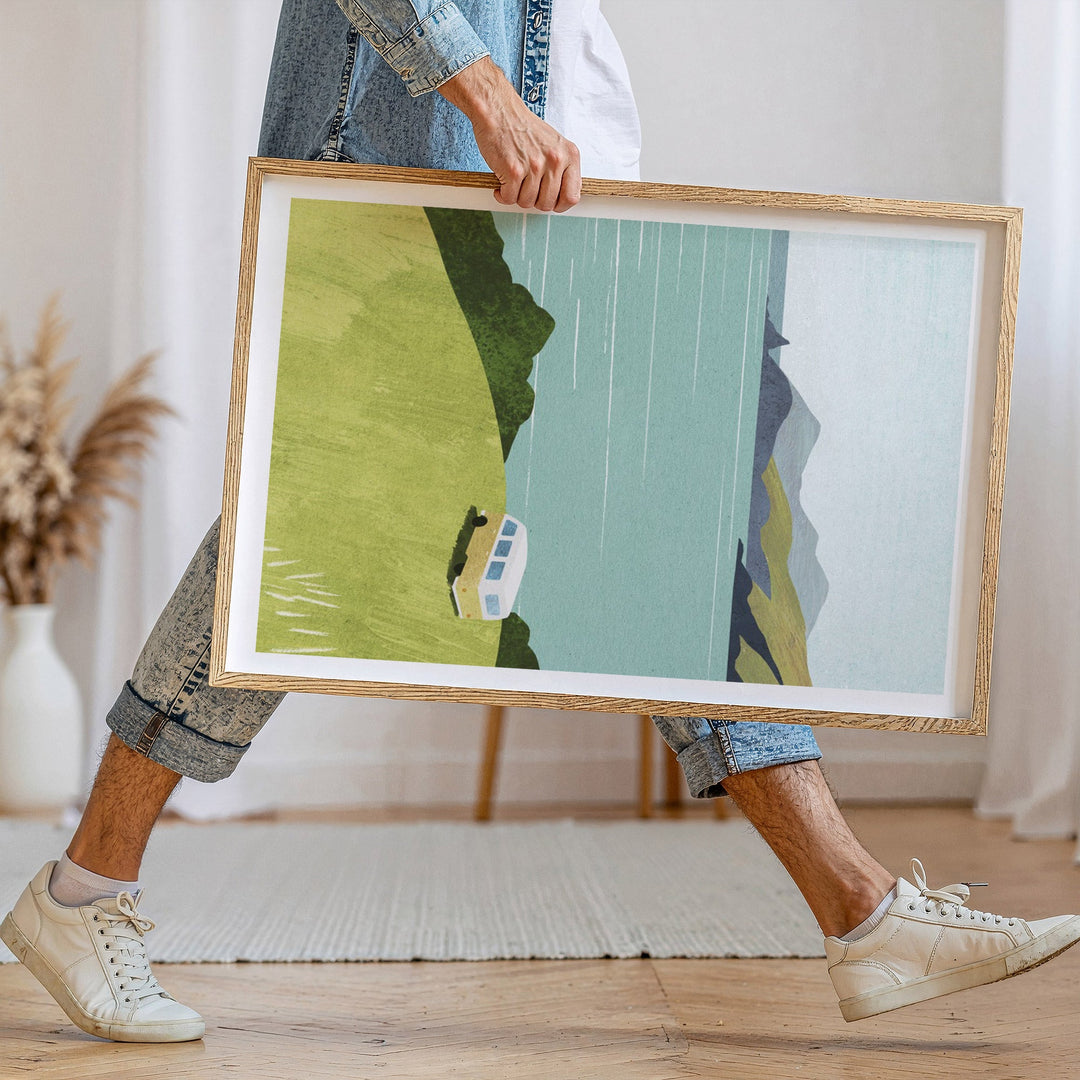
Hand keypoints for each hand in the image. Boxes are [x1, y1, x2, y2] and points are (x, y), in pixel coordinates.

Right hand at [438, 57, 580, 211]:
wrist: (499, 111)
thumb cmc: (524, 129)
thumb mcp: (554, 145)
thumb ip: (562, 170)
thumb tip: (563, 197)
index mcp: (569, 155)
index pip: (572, 197)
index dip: (559, 205)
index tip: (550, 202)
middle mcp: (555, 160)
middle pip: (547, 204)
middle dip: (534, 201)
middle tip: (525, 188)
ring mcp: (534, 166)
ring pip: (527, 203)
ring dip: (516, 196)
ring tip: (513, 181)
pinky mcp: (513, 170)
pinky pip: (509, 198)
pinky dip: (502, 195)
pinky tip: (502, 183)